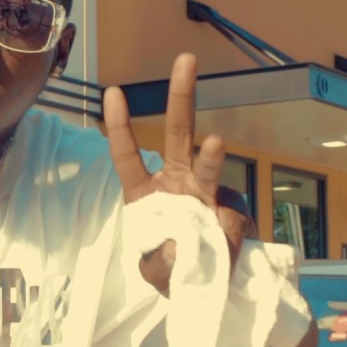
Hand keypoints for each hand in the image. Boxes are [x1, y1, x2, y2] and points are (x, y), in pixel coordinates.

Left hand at [103, 53, 252, 296]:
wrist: (208, 287)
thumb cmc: (171, 268)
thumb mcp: (153, 269)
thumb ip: (160, 260)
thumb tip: (179, 246)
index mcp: (147, 192)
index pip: (128, 156)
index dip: (120, 126)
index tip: (114, 92)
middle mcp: (178, 182)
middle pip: (177, 133)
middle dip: (181, 95)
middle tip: (185, 59)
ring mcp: (207, 194)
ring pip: (209, 164)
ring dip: (211, 154)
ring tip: (216, 144)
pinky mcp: (233, 212)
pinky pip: (232, 218)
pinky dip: (227, 234)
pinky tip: (222, 251)